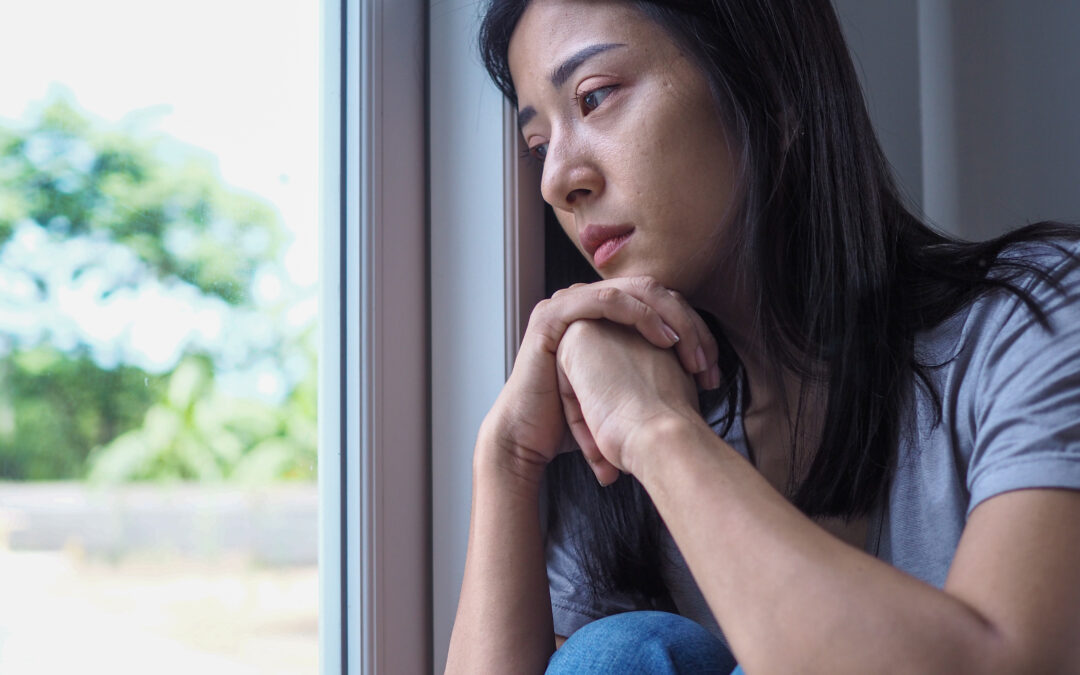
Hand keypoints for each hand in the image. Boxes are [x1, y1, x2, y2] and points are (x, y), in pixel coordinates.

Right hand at [480, 276, 717, 484]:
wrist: (531, 439)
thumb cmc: (576, 421)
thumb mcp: (623, 391)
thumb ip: (649, 373)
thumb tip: (698, 376)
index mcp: (602, 315)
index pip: (658, 302)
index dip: (692, 328)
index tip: (712, 370)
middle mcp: (584, 302)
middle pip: (653, 290)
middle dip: (688, 322)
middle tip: (707, 361)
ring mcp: (567, 304)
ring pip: (636, 289)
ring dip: (672, 317)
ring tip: (691, 353)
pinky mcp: (554, 316)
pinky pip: (607, 299)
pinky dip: (641, 315)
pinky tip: (664, 339)